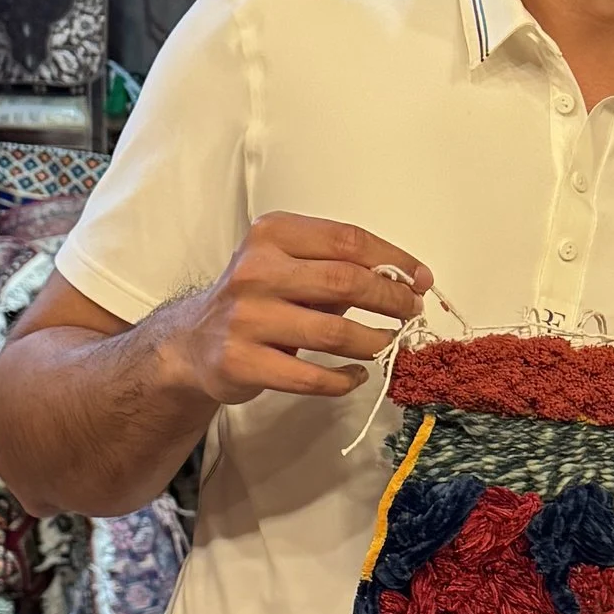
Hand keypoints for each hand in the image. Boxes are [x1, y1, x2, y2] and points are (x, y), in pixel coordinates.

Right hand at [154, 213, 427, 405]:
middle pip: (346, 281)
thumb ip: (337, 268)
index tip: (420, 279)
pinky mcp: (242, 362)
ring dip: (374, 341)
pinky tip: (357, 374)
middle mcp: (256, 270)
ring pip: (334, 332)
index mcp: (272, 234)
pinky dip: (345, 378)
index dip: (393, 260)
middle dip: (391, 300)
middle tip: (412, 313)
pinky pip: (311, 377)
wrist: (193, 341)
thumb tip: (404, 282)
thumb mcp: (289, 266)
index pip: (347, 240)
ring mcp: (246, 318)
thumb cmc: (257, 298)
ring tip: (389, 344)